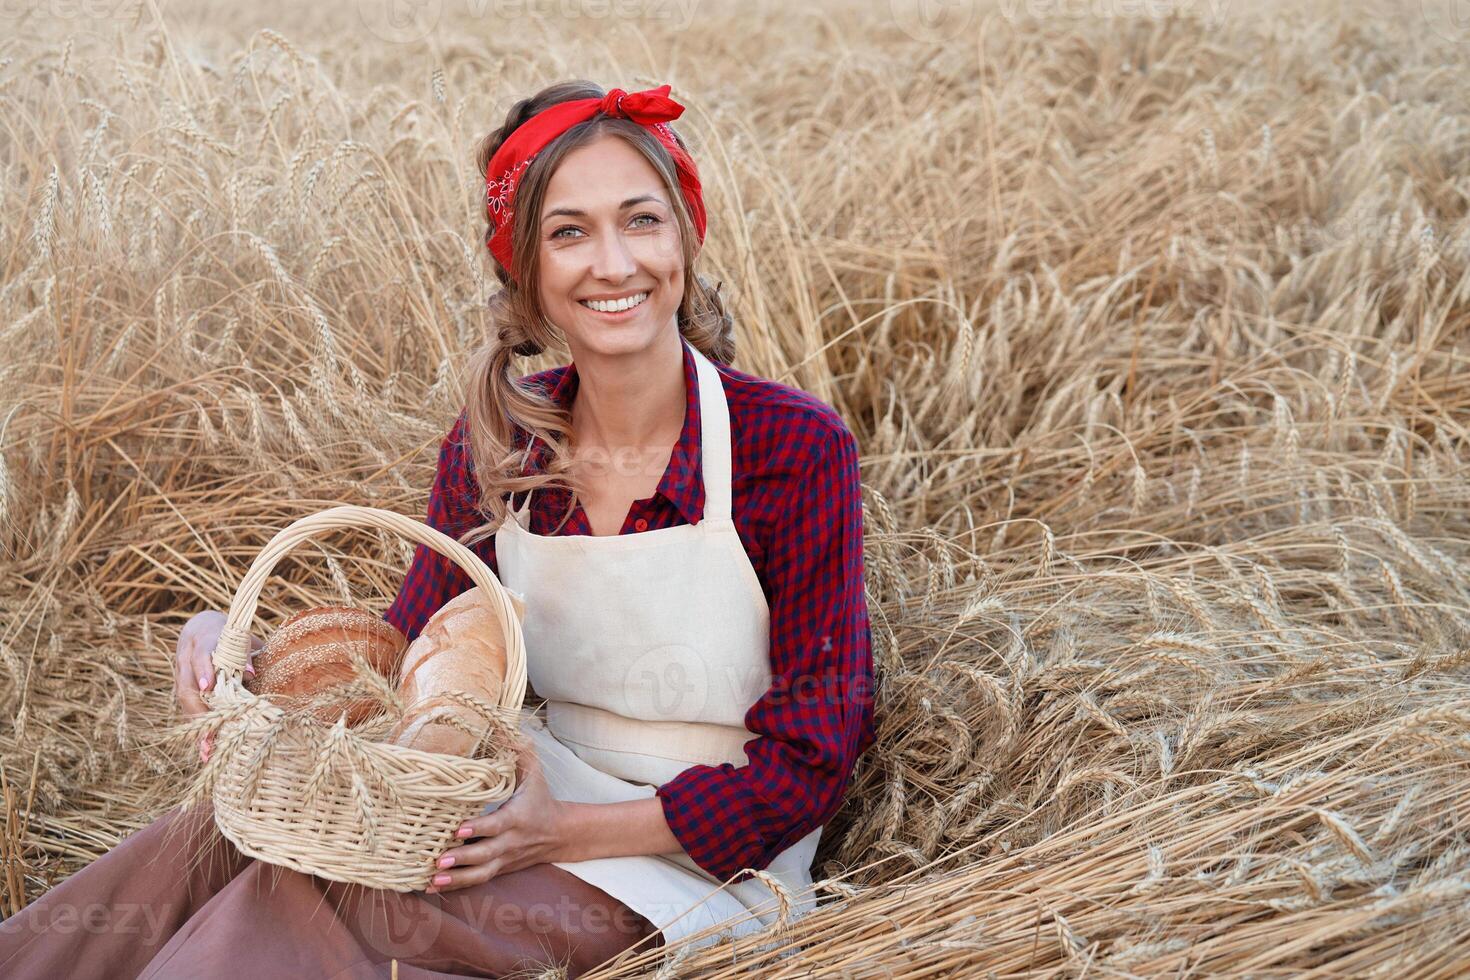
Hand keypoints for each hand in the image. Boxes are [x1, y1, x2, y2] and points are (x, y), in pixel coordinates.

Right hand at [174, 610, 260, 759]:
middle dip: (199, 710)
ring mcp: (181, 673)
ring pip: (185, 700)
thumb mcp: (240, 637)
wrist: (201, 628)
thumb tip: (251, 674)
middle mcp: (186, 658)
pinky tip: (205, 748)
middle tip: (211, 733)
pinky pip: (186, 708)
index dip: (203, 669)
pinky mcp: (181, 686)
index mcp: (203, 641)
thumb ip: (246, 653)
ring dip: (196, 725)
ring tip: (208, 749)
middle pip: (187, 685)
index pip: (201, 654)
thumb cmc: (228, 634)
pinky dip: (196, 727)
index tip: (208, 685)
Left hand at [427, 736, 573, 892]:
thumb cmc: (541, 799)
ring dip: (456, 880)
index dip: (478, 828)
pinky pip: (478, 881)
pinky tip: (433, 888)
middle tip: (438, 860)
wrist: (560, 834)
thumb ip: (521, 753)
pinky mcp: (499, 869)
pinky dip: (456, 886)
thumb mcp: (535, 774)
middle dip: (462, 859)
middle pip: (486, 855)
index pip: (497, 825)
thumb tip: (506, 728)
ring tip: (432, 880)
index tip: (458, 829)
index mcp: (517, 817)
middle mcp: (510, 842)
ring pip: (481, 874)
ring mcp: (504, 859)